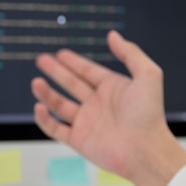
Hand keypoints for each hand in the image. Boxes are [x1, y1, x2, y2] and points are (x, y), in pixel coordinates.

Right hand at [32, 30, 185, 185]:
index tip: (60, 53)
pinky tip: (38, 107)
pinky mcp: (79, 140)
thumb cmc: (149, 115)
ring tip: (36, 82)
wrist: (144, 150)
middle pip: (71, 84)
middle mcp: (98, 105)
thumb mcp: (147, 75)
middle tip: (42, 59)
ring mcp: (87, 123)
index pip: (88, 71)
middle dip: (56, 72)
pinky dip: (44, 119)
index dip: (74, 62)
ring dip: (47, 93)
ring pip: (60, 105)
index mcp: (113, 89)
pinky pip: (56, 129)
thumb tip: (112, 35)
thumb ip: (130, 53)